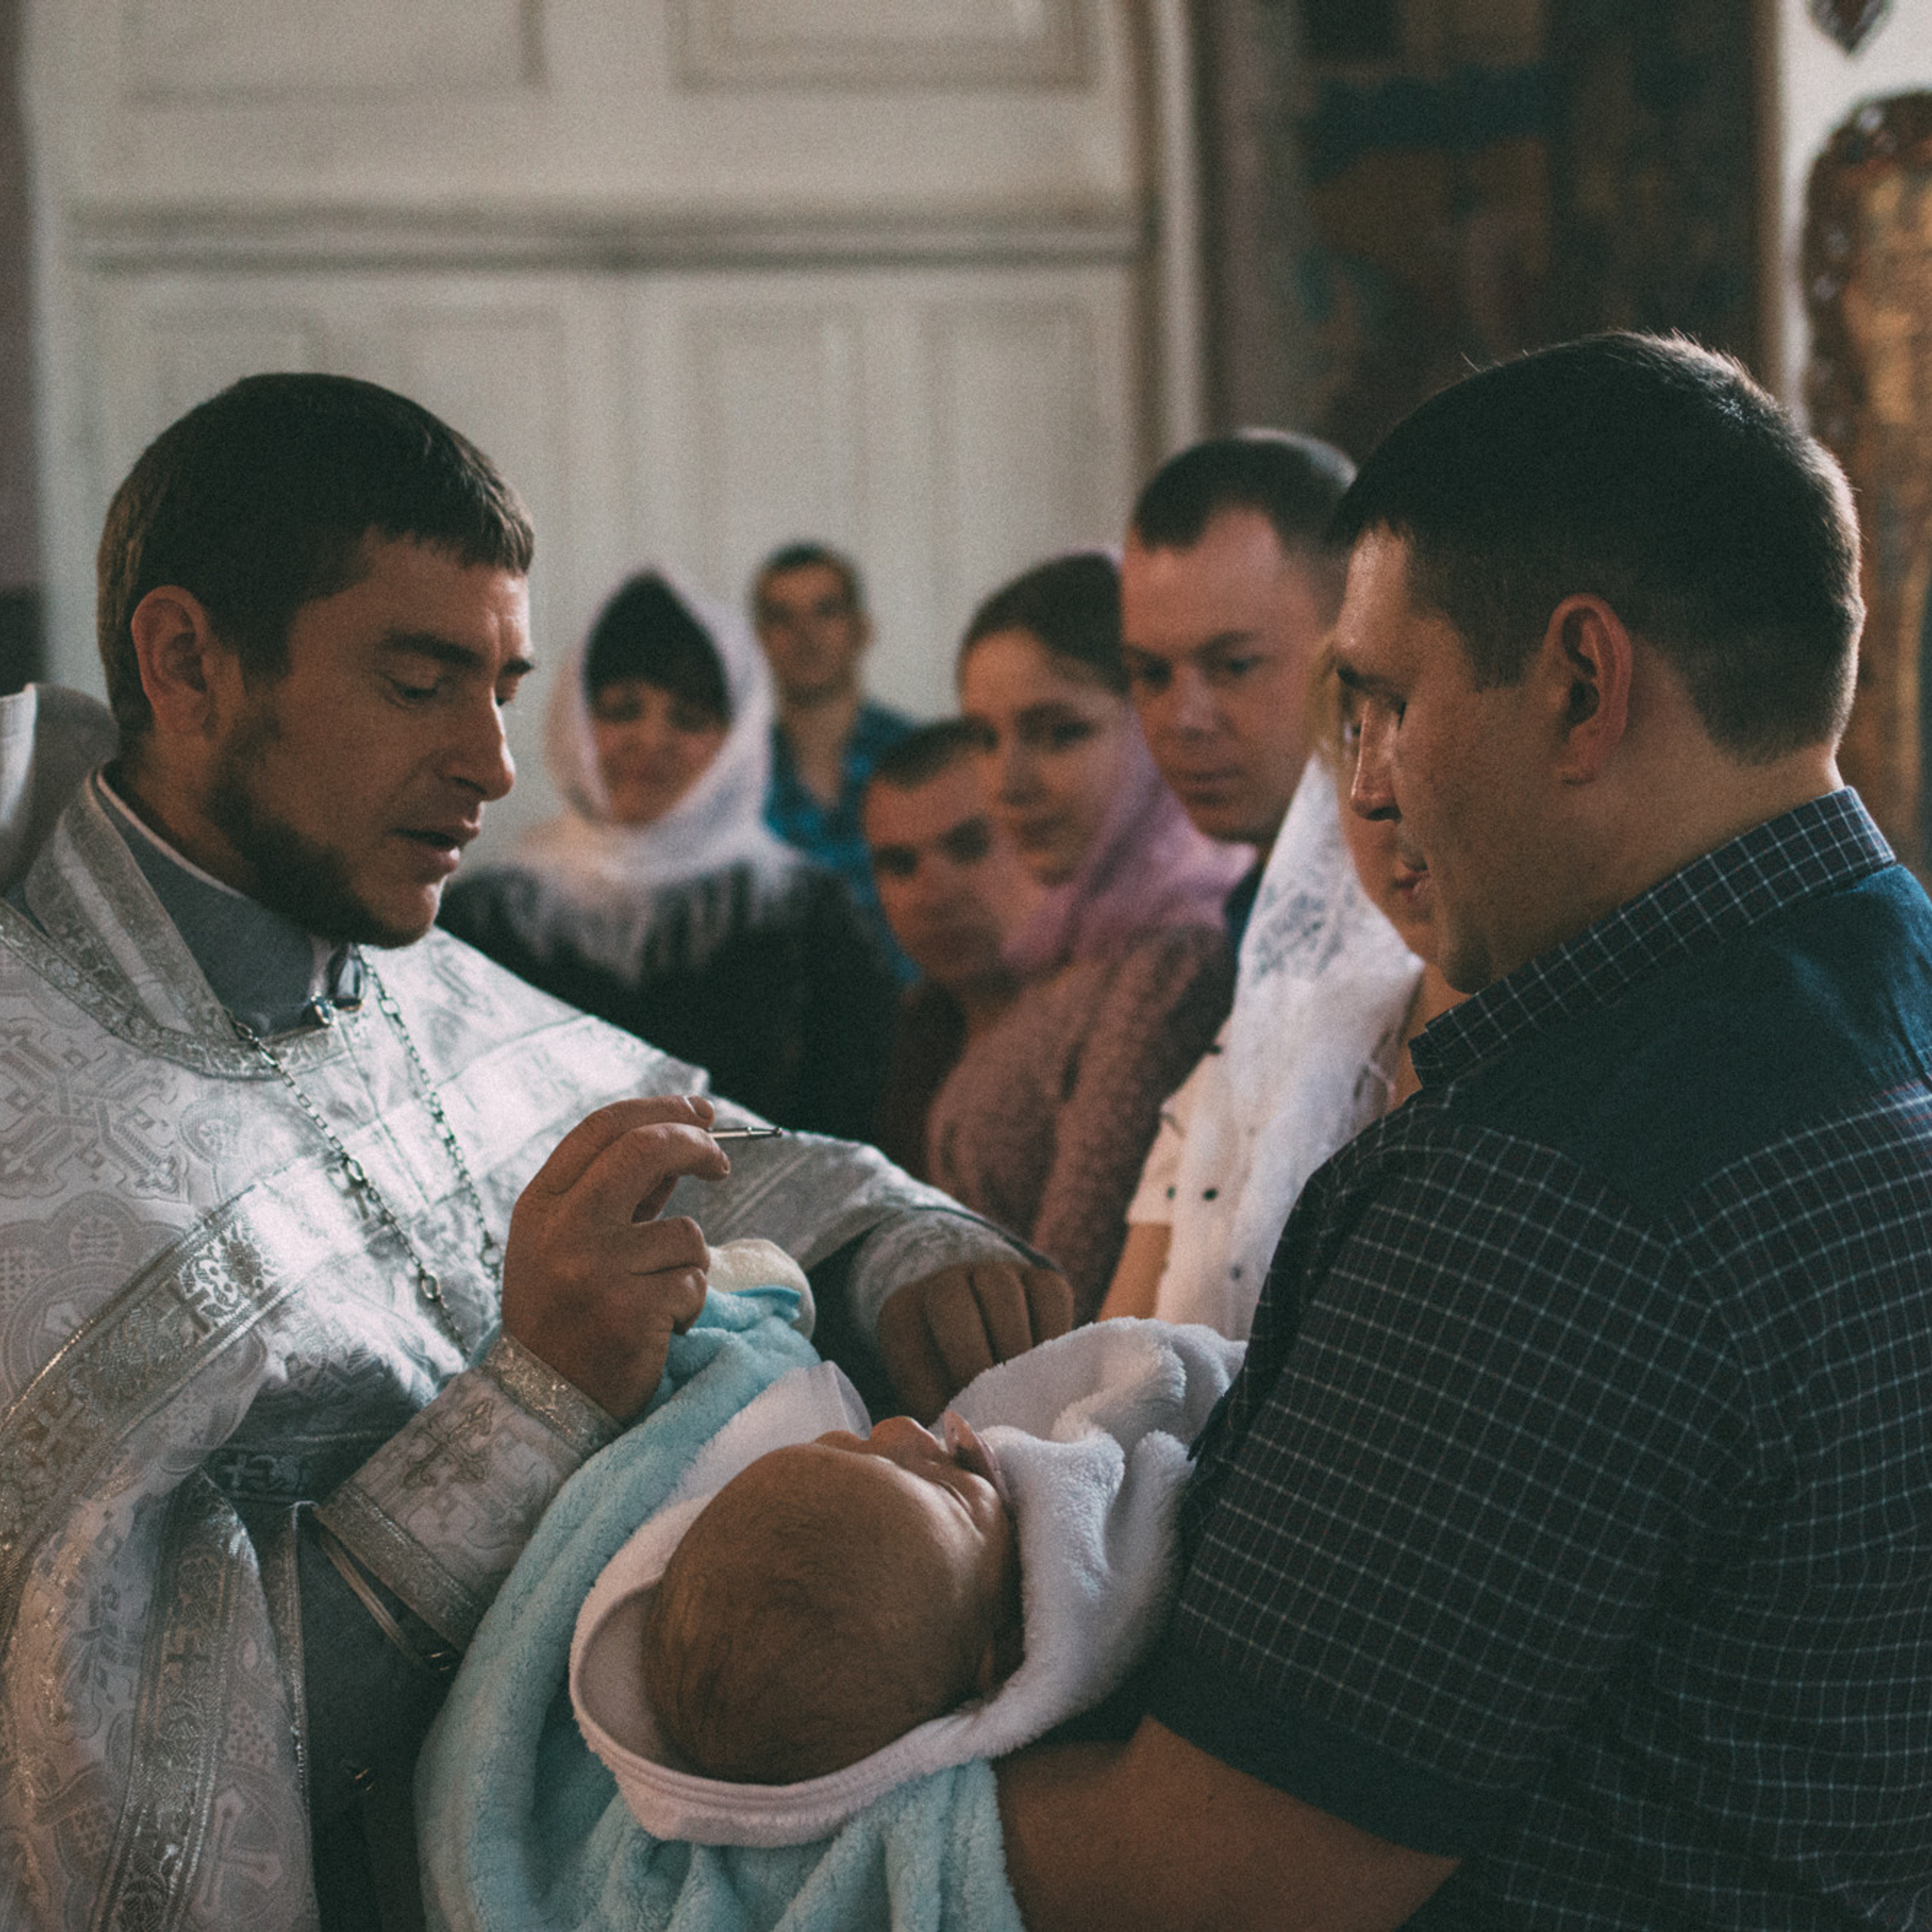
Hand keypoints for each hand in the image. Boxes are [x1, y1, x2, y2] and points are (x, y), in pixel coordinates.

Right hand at [501, 1094, 728, 1420]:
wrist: (543, 1403)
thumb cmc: (565, 1313)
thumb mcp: (571, 1242)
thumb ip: (621, 1192)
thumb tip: (681, 1136)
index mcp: (541, 1204)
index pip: (603, 1127)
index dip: (660, 1110)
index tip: (701, 1114)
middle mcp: (563, 1229)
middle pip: (646, 1149)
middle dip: (697, 1146)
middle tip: (721, 1165)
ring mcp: (593, 1269)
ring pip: (686, 1232)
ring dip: (690, 1264)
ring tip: (658, 1297)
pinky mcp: (628, 1310)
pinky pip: (693, 1283)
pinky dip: (689, 1305)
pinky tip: (657, 1328)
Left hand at [876, 1261, 1072, 1420]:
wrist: (983, 1329)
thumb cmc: (951, 1378)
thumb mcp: (929, 1392)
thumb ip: (934, 1412)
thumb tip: (954, 1451)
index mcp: (903, 1313)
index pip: (908, 1338)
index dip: (930, 1383)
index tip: (954, 1419)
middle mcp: (945, 1282)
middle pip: (950, 1300)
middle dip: (971, 1355)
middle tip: (993, 1402)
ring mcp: (994, 1271)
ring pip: (1002, 1291)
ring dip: (1014, 1345)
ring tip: (1025, 1389)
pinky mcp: (1039, 1275)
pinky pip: (1049, 1293)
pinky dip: (1053, 1331)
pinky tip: (1050, 1366)